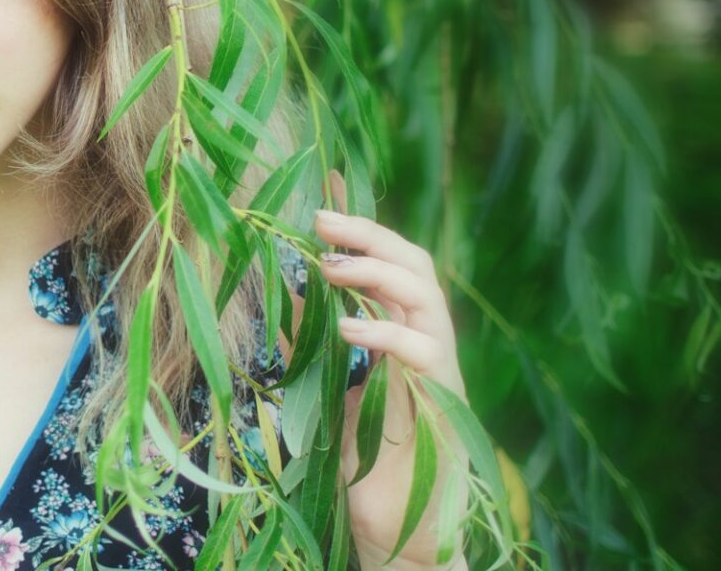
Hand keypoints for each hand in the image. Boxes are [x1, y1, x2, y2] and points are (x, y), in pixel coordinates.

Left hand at [316, 171, 469, 570]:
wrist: (394, 532)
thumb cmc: (363, 463)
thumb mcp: (325, 387)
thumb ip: (310, 341)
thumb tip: (278, 288)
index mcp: (402, 336)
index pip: (388, 264)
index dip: (362, 225)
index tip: (323, 188)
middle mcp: (427, 346)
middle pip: (416, 266)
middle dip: (371, 234)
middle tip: (321, 219)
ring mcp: (440, 373)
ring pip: (428, 298)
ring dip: (378, 273)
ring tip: (330, 264)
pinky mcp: (442, 406)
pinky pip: (425, 354)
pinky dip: (386, 334)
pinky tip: (348, 329)